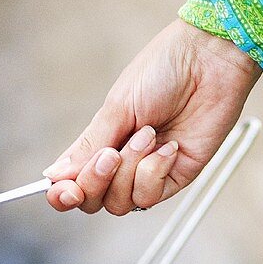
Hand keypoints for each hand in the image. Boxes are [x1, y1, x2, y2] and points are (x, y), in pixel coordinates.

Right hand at [42, 19, 260, 214]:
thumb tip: (54, 176)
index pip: (73, 182)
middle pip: (94, 201)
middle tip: (110, 154)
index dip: (63, 194)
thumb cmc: (163, 70)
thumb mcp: (117, 107)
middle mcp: (123, 162)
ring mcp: (150, 171)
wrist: (209, 60)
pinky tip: (169, 146)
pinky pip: (151, 195)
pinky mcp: (177, 176)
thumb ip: (87, 146)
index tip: (64, 191)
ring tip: (148, 135)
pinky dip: (154, 171)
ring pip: (121, 203)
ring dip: (130, 169)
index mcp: (102, 141)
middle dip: (96, 182)